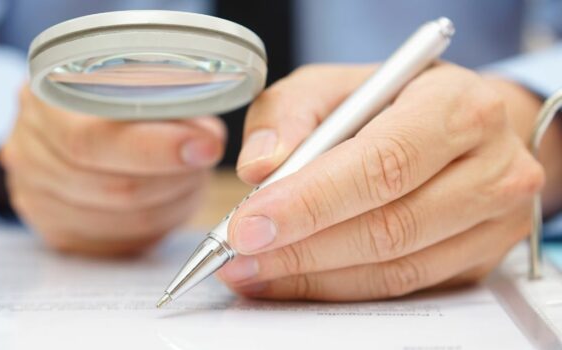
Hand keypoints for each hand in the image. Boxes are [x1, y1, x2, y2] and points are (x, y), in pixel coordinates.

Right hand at [0, 85, 225, 255]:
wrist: (63, 122)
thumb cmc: (107, 94)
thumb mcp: (133, 76)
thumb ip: (165, 101)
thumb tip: (206, 142)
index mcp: (43, 99)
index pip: (93, 139)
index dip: (155, 149)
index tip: (206, 147)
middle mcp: (28, 150)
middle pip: (113, 188)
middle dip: (174, 179)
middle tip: (203, 163)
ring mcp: (35, 196)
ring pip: (123, 221)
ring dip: (171, 203)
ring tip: (188, 178)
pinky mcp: (54, 231)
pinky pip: (118, 244)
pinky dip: (155, 225)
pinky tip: (166, 200)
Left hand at [217, 64, 544, 299]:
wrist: (463, 124)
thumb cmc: (392, 101)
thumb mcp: (335, 85)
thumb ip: (288, 113)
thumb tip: (258, 168)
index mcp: (458, 106)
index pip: (381, 164)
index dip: (310, 201)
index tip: (248, 224)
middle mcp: (492, 167)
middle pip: (388, 226)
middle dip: (300, 248)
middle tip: (238, 256)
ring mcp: (495, 221)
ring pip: (394, 268)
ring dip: (313, 277)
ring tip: (252, 271)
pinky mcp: (481, 260)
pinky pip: (403, 286)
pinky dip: (339, 289)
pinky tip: (292, 279)